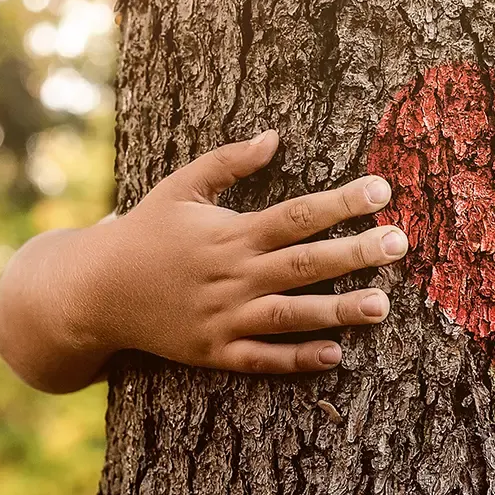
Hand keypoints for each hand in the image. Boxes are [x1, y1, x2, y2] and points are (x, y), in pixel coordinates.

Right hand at [0, 130, 408, 392]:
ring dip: (338, 311)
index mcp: (229, 233)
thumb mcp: (180, 186)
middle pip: (304, 264)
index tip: (383, 190)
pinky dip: (296, 359)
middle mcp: (231, 275)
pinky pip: (261, 359)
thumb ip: (228, 162)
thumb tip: (275, 136)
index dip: (341, 203)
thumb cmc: (145, 232)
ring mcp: (223, 317)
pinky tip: (336, 355)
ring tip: (383, 305)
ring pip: (290, 315)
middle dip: (355, 253)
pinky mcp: (214, 353)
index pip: (296, 215)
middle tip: (400, 244)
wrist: (94, 292)